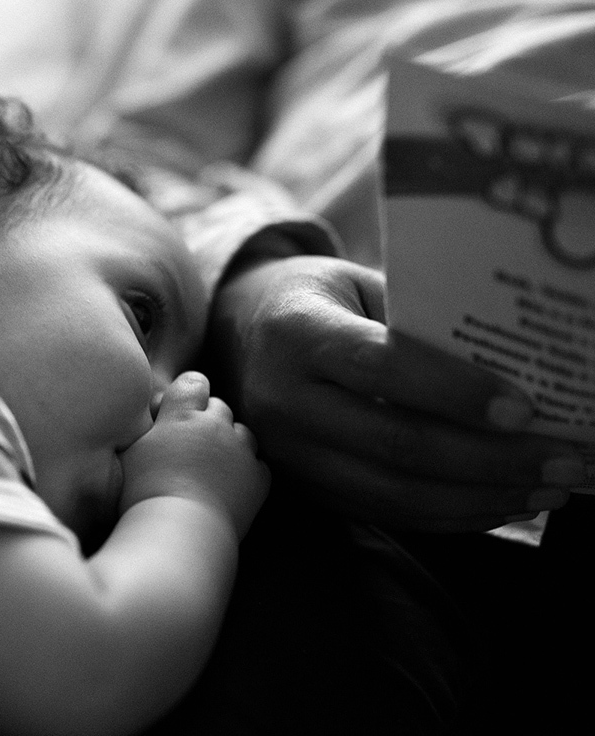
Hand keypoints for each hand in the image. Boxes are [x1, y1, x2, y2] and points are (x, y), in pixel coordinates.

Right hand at [118, 371, 269, 539]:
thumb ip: (144, 429)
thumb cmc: (142, 493)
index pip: (194, 383)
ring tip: (212, 467)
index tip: (177, 410)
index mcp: (182, 414)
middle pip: (220, 407)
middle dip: (208, 420)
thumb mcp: (130, 452)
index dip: (189, 393)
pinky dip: (247, 471)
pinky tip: (231, 486)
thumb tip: (150, 420)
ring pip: (242, 433)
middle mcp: (215, 426)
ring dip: (231, 443)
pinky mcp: (258, 478)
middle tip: (189, 446)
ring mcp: (240, 451)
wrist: (178, 531)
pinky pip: (258, 464)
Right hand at [204, 254, 585, 531]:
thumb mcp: (358, 285)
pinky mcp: (304, 489)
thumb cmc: (318, 299)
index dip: (458, 392)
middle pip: (397, 444)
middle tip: (566, 460)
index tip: (529, 408)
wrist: (240, 335)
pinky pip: (386, 515)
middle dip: (493, 460)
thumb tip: (521, 364)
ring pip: (396, 495)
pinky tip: (503, 503)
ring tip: (550, 490)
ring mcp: (290, 455)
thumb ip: (419, 320)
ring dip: (483, 498)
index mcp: (296, 334)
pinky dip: (453, 517)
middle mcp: (284, 402)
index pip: (382, 367)